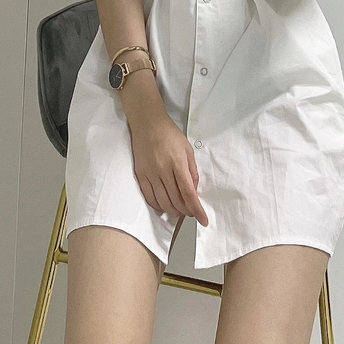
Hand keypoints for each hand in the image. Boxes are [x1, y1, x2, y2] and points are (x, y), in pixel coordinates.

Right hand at [124, 92, 208, 224]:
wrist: (147, 123)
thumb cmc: (170, 134)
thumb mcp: (187, 149)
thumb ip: (192, 170)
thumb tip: (194, 190)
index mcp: (178, 163)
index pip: (189, 193)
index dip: (197, 210)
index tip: (203, 220)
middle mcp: (163, 170)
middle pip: (176, 201)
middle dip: (186, 211)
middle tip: (191, 212)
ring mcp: (150, 173)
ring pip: (162, 202)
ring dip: (173, 211)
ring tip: (179, 211)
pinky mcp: (140, 175)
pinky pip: (149, 197)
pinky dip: (158, 205)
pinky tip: (164, 206)